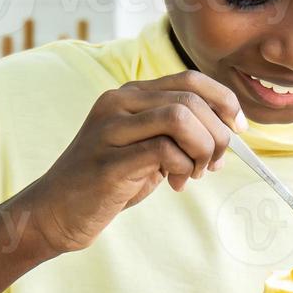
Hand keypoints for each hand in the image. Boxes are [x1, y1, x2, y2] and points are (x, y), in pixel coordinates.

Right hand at [18, 71, 243, 256]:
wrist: (54, 212)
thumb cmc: (106, 181)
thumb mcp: (145, 148)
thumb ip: (178, 134)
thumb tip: (228, 135)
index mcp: (129, 94)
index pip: (190, 79)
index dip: (224, 100)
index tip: (238, 128)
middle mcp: (117, 103)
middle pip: (190, 99)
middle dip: (218, 133)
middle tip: (214, 163)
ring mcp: (109, 129)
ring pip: (180, 117)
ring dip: (202, 148)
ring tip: (195, 173)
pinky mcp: (108, 161)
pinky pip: (164, 151)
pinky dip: (183, 168)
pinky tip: (175, 184)